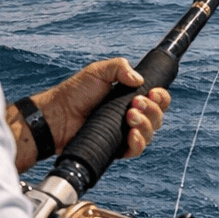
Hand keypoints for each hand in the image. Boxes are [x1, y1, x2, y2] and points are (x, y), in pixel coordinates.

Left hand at [7, 58, 171, 171]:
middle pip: (157, 117)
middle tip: (134, 104)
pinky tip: (132, 135)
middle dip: (152, 110)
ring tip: (129, 117)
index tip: (152, 93)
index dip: (161, 98)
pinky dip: (139, 143)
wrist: (57, 115)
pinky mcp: (117, 148)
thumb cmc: (74, 93)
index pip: (156, 100)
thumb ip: (120, 67)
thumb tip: (139, 80)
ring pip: (150, 134)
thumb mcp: (97, 71)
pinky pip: (137, 150)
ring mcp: (125, 133)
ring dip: (146, 125)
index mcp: (130, 97)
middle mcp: (131, 116)